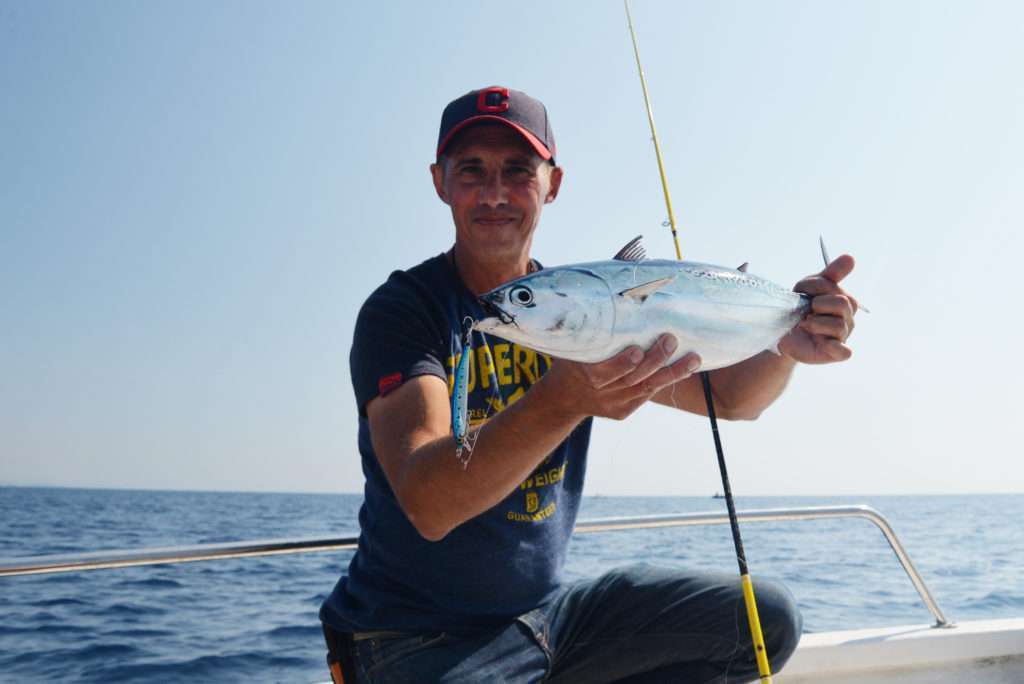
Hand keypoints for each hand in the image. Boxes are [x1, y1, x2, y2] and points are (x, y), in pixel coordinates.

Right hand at [540, 334, 701, 420]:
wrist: (563, 397)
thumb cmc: (572, 358)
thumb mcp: (571, 342)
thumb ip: (591, 319)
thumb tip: (618, 274)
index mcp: (584, 374)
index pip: (604, 372)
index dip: (622, 363)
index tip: (637, 349)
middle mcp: (600, 392)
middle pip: (631, 379)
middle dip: (654, 361)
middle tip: (671, 340)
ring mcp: (613, 403)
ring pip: (646, 388)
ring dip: (672, 373)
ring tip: (694, 359)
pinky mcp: (623, 411)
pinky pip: (647, 395)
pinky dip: (666, 381)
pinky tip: (685, 369)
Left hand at [778, 254, 857, 363]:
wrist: (783, 333)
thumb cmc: (799, 309)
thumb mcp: (808, 287)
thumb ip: (830, 274)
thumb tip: (850, 258)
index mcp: (845, 300)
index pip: (835, 288)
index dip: (815, 288)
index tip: (803, 292)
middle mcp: (849, 318)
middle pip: (842, 304)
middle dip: (818, 305)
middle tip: (806, 311)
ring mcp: (844, 336)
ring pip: (838, 326)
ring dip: (815, 324)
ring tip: (806, 325)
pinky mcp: (836, 353)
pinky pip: (844, 351)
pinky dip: (833, 346)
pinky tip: (822, 342)